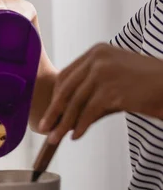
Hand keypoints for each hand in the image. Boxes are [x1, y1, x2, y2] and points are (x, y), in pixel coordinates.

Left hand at [39, 44, 162, 143]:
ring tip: (56, 137)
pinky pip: (89, 112)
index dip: (56, 96)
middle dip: (54, 111)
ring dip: (64, 123)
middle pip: (66, 89)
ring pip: (75, 103)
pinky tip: (76, 136)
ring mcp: (104, 73)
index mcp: (96, 51)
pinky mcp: (112, 90)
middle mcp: (98, 58)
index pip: (67, 75)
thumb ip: (91, 89)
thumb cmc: (146, 86)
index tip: (51, 112)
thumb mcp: (115, 78)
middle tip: (44, 128)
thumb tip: (63, 114)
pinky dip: (81, 126)